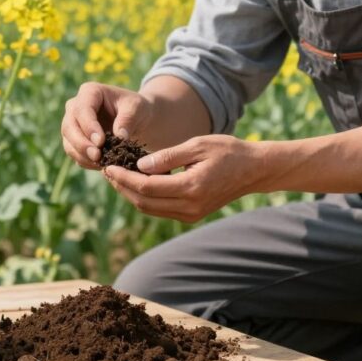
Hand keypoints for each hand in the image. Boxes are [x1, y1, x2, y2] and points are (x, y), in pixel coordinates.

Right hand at [61, 82, 153, 169]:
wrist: (136, 119)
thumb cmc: (136, 109)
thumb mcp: (137, 108)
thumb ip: (127, 119)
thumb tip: (119, 137)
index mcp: (89, 92)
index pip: (82, 109)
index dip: (89, 126)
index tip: (100, 142)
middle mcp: (75, 106)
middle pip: (69, 126)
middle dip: (81, 143)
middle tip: (97, 156)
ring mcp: (73, 124)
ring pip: (68, 141)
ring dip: (82, 155)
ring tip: (101, 163)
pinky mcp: (75, 140)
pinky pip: (74, 152)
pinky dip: (84, 161)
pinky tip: (100, 165)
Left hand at [102, 134, 264, 222]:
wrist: (254, 170)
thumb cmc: (227, 151)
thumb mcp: (197, 145)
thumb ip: (167, 156)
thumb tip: (139, 164)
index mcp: (191, 187)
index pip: (146, 187)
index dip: (123, 178)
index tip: (108, 166)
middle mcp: (190, 206)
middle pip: (144, 202)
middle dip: (122, 187)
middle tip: (107, 170)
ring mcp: (191, 214)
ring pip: (150, 209)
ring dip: (131, 194)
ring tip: (117, 175)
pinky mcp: (192, 215)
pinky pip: (161, 209)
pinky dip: (145, 198)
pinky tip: (137, 181)